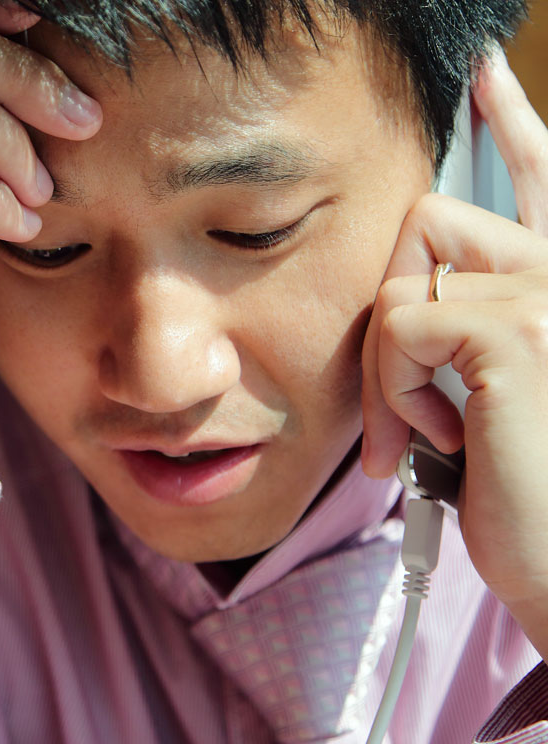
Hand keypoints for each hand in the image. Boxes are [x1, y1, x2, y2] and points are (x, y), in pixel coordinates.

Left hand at [361, 50, 547, 656]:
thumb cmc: (520, 491)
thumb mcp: (480, 396)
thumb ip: (457, 332)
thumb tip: (403, 303)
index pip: (536, 179)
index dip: (510, 122)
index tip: (483, 74)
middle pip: (427, 223)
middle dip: (390, 308)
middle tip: (405, 400)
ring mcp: (546, 294)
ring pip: (400, 284)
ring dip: (388, 370)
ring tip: (430, 430)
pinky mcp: (516, 327)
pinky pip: (398, 326)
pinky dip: (394, 391)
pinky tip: (440, 437)